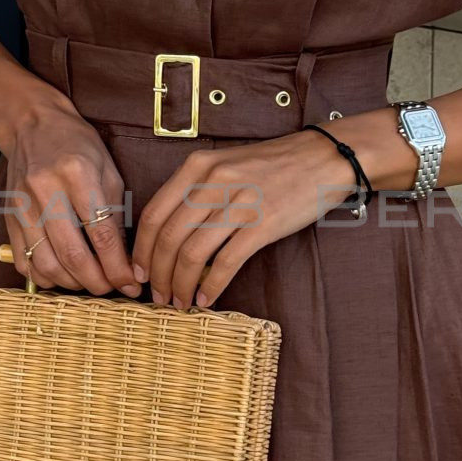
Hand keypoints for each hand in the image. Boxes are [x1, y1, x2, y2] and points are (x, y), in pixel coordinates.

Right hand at [2, 96, 140, 294]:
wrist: (31, 124)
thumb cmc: (76, 145)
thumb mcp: (108, 170)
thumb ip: (116, 214)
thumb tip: (127, 261)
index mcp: (76, 174)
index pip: (100, 233)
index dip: (118, 266)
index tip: (132, 284)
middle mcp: (44, 191)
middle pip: (71, 254)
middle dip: (96, 281)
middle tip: (112, 289)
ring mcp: (21, 206)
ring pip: (46, 263)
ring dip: (71, 283)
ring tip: (89, 282)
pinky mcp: (7, 218)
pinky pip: (25, 261)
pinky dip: (45, 278)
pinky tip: (62, 275)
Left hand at [131, 128, 357, 308]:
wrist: (323, 158)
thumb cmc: (273, 165)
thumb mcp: (225, 164)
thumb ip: (196, 190)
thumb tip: (169, 233)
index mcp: (198, 166)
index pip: (154, 213)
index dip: (141, 249)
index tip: (139, 271)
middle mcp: (213, 182)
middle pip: (168, 238)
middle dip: (157, 274)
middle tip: (157, 295)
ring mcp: (238, 203)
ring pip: (192, 254)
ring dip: (180, 285)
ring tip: (179, 302)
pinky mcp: (262, 224)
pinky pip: (226, 263)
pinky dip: (211, 287)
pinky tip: (205, 299)